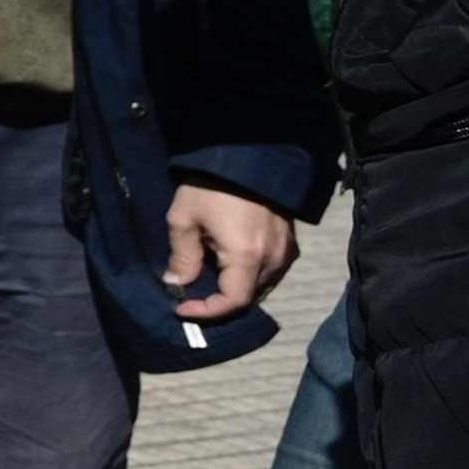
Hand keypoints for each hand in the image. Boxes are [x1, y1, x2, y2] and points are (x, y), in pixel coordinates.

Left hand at [164, 186, 297, 320]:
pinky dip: (250, 278)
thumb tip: (177, 283)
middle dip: (219, 302)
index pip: (233, 302)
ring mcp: (286, 252)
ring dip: (235, 291)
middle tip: (192, 296)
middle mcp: (273, 259)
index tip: (182, 307)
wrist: (248, 156)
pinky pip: (271, 273)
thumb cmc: (211, 187)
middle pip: (249, 298)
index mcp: (247, 256)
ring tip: (208, 281)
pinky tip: (229, 268)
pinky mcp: (291, 243)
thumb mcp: (184, 219)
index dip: (207, 311)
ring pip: (261, 287)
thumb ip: (182, 256)